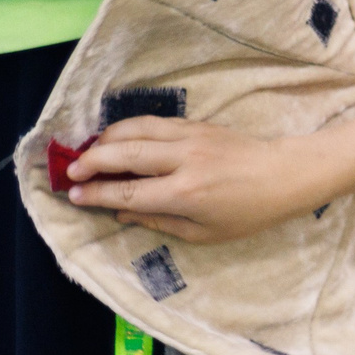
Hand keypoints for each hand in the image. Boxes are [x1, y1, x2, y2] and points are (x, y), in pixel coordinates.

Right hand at [65, 115, 320, 243]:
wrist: (284, 175)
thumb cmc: (247, 213)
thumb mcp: (203, 232)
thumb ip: (158, 221)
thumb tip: (120, 211)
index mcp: (184, 193)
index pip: (128, 191)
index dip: (97, 193)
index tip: (74, 194)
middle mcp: (183, 160)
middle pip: (126, 154)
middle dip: (93, 161)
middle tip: (70, 170)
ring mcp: (190, 137)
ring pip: (137, 129)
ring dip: (108, 138)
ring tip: (88, 150)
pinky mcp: (197, 124)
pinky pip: (155, 122)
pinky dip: (130, 127)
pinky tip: (118, 136)